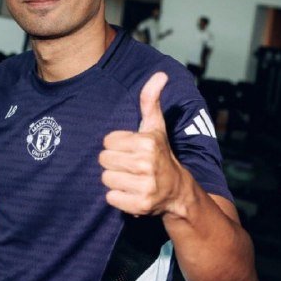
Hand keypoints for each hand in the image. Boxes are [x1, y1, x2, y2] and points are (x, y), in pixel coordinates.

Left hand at [99, 72, 183, 216]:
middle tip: (129, 166)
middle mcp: (147, 163)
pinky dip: (118, 197)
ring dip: (115, 180)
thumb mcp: (155, 126)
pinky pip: (110, 198)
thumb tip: (160, 74)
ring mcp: (144, 186)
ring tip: (131, 179)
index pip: (108, 141)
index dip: (117, 145)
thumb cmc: (160, 154)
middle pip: (103, 160)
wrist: (177, 190)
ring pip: (105, 178)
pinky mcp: (139, 205)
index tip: (132, 150)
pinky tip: (131, 193)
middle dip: (114, 162)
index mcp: (147, 142)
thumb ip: (151, 100)